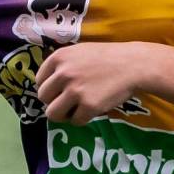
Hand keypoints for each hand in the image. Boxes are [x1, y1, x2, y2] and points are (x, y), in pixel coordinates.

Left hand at [35, 42, 159, 125]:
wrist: (134, 64)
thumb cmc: (108, 57)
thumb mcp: (80, 52)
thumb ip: (62, 65)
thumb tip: (47, 85)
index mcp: (59, 57)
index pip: (39, 81)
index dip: (50, 88)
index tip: (60, 91)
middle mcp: (63, 73)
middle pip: (43, 98)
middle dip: (55, 102)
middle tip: (69, 101)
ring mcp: (75, 90)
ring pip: (53, 113)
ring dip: (64, 114)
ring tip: (77, 109)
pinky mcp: (88, 105)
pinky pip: (76, 121)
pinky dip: (83, 118)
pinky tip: (93, 109)